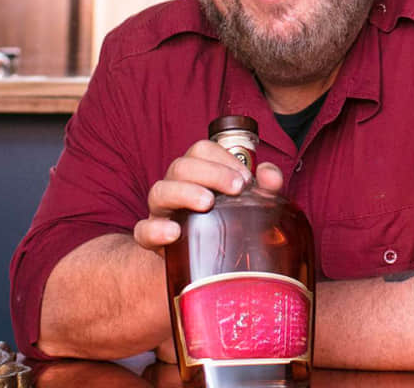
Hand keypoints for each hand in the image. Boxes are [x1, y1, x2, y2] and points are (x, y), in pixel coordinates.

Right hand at [133, 139, 283, 250]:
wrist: (204, 263)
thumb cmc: (226, 223)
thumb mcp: (247, 204)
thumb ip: (263, 187)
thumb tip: (271, 177)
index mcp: (196, 173)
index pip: (201, 150)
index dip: (223, 158)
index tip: (246, 177)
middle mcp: (175, 186)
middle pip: (181, 166)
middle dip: (211, 172)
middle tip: (236, 188)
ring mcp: (161, 211)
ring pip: (160, 190)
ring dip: (185, 192)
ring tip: (207, 203)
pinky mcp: (152, 238)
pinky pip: (142, 230)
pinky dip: (155, 229)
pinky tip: (174, 233)